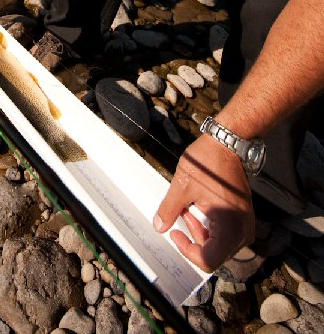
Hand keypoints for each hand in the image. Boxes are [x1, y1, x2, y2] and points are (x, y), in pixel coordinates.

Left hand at [153, 134, 254, 271]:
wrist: (227, 143)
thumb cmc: (208, 160)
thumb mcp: (182, 186)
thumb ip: (169, 210)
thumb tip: (160, 227)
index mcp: (230, 226)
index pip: (209, 260)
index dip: (188, 251)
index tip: (176, 234)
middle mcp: (242, 229)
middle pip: (215, 255)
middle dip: (194, 240)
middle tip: (182, 217)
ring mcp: (245, 224)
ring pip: (219, 246)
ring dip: (201, 233)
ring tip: (188, 210)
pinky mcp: (242, 218)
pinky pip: (225, 235)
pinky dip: (209, 228)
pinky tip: (198, 210)